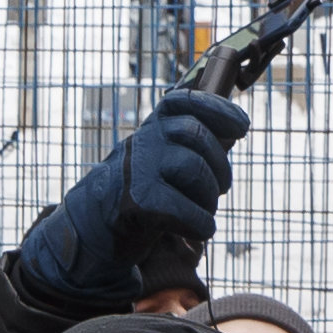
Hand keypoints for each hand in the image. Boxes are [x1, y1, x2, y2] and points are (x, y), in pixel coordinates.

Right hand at [13, 89, 249, 300]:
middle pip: (196, 135)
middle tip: (221, 188)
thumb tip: (234, 130)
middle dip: (219, 166)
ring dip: (209, 197)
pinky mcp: (133, 201)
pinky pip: (184, 209)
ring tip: (204, 212)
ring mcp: (135, 169)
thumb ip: (193, 145)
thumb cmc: (139, 195)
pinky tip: (199, 230)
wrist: (91, 230)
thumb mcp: (162, 162)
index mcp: (152, 128)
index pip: (185, 101)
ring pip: (193, 168)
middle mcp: (142, 141)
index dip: (218, 109)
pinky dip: (200, 223)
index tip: (241, 128)